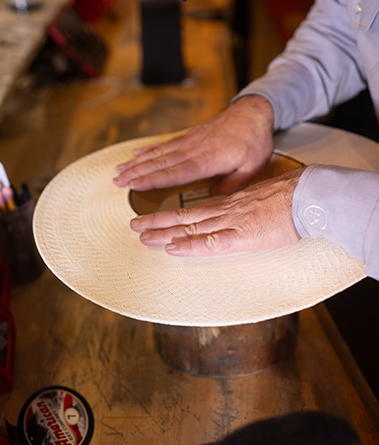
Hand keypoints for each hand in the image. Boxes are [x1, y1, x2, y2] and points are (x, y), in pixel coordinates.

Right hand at [113, 95, 274, 193]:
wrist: (253, 112)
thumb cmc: (254, 140)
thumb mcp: (251, 167)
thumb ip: (232, 184)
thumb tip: (213, 196)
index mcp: (206, 160)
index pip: (174, 173)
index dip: (152, 180)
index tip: (134, 185)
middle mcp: (193, 149)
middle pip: (159, 163)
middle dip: (136, 172)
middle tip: (117, 181)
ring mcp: (189, 140)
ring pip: (158, 153)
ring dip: (137, 161)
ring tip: (119, 170)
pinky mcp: (190, 135)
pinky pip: (165, 143)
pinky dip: (149, 149)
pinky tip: (136, 153)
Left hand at [130, 168, 303, 255]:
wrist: (307, 196)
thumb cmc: (291, 198)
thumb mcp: (262, 198)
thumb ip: (245, 207)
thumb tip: (238, 213)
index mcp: (230, 203)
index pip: (195, 210)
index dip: (173, 216)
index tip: (156, 219)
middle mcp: (225, 211)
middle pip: (184, 216)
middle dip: (157, 221)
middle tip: (135, 225)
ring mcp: (231, 223)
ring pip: (190, 227)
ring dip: (164, 232)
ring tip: (142, 235)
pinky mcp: (242, 236)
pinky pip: (210, 243)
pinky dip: (189, 246)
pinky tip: (172, 248)